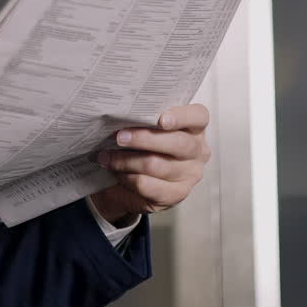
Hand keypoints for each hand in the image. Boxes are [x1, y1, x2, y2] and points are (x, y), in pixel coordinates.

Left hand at [90, 103, 210, 224]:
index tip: (162, 119)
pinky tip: (116, 172)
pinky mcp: (177, 194)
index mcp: (195, 127)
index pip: (199, 116)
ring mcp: (190, 174)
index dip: (182, 116)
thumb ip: (145, 119)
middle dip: (143, 139)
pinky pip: (148, 186)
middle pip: (177, 143)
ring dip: (126, 160)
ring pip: (157, 165)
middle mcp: (198, 150)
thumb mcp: (148, 127)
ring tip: (107, 156)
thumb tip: (122, 113)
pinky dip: (127, 177)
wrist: (136, 180)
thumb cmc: (145, 146)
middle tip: (119, 137)